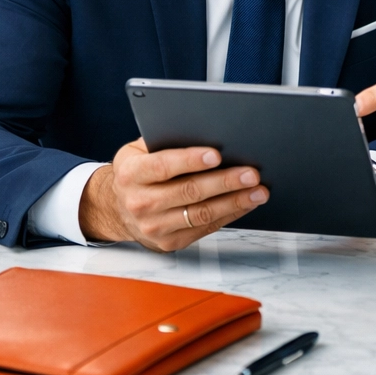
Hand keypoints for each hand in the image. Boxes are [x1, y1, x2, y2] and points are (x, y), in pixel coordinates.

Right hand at [79, 138, 267, 251]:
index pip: (163, 166)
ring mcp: (154, 226)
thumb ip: (166, 141)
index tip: (217, 154)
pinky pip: (205, 228)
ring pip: (201, 214)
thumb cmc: (138, 171)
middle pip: (189, 192)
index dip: (191, 160)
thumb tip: (206, 131)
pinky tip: (246, 203)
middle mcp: (140, 202)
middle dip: (225, 181)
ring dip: (234, 201)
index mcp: (131, 173)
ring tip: (258, 190)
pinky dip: (230, 214)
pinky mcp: (169, 242)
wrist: (118, 208)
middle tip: (251, 173)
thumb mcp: (140, 150)